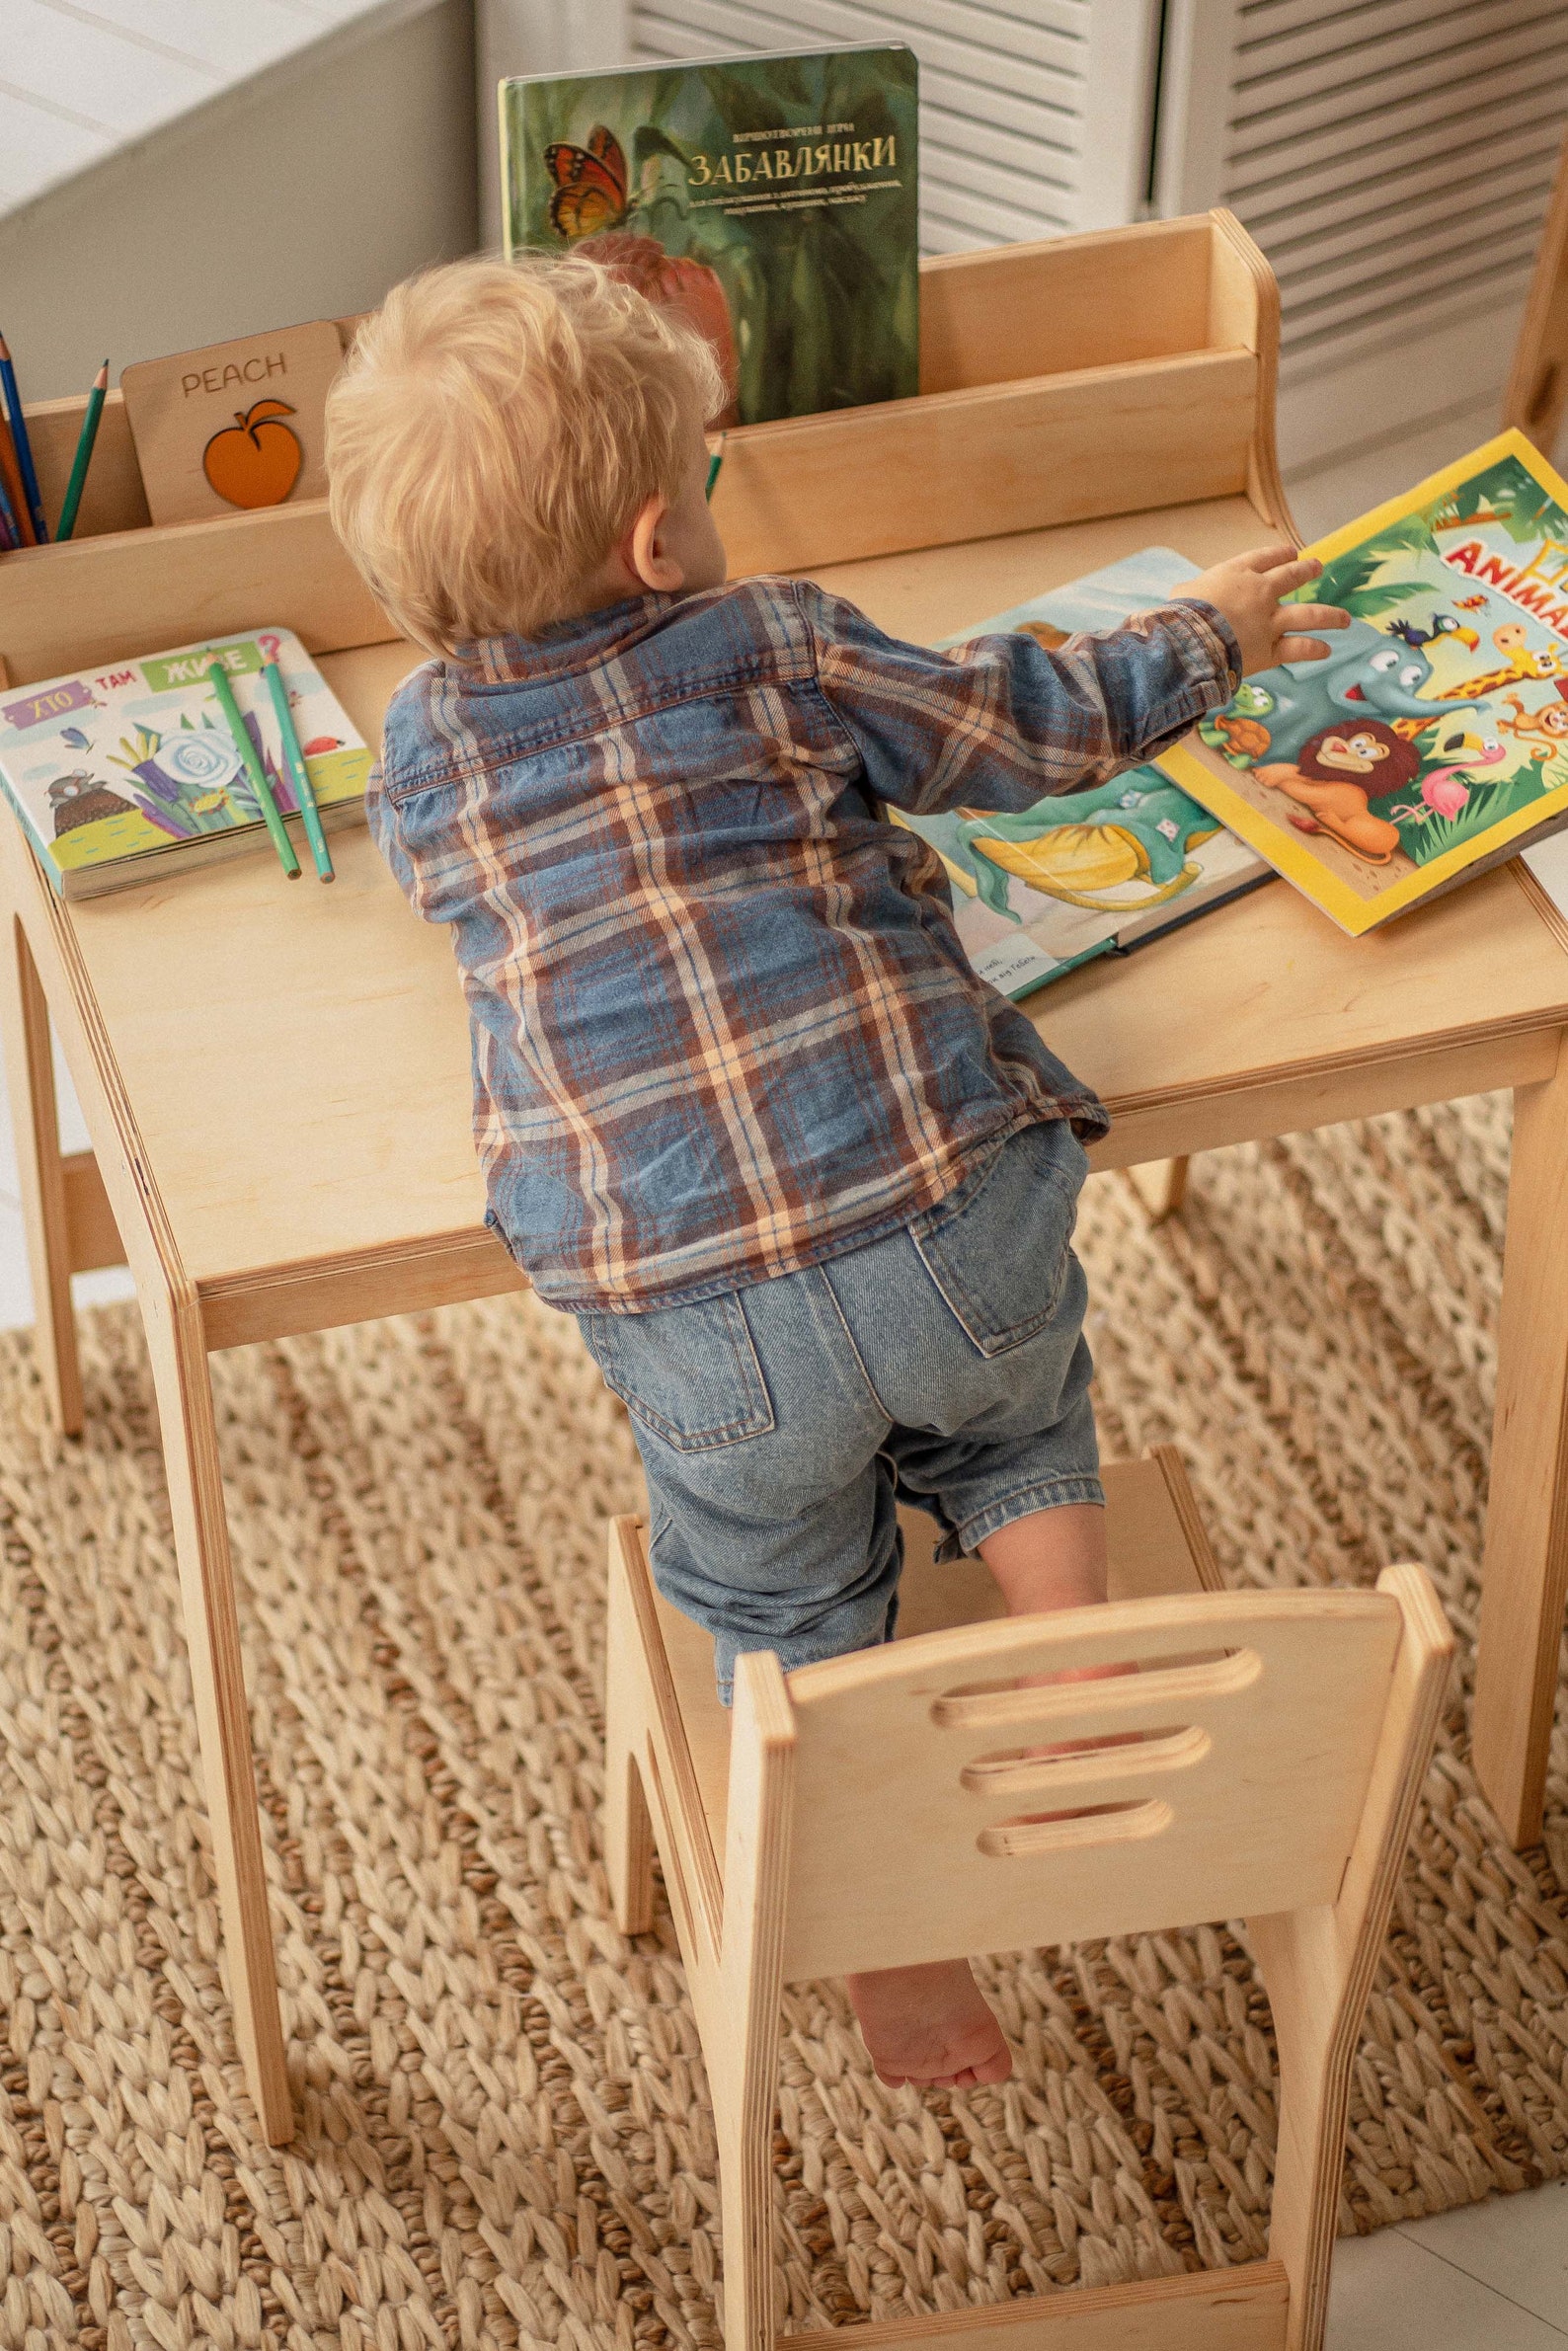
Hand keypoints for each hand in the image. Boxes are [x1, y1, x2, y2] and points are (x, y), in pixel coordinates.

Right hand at [1172, 545, 1348, 675]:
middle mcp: (1260, 592)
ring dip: (1329, 616)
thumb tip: (1186, 596)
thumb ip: (1193, 591)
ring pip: (1308, 615)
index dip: (1280, 555)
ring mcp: (1270, 620)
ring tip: (1344, 619)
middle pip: (1291, 578)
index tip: (1292, 552)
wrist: (1191, 639)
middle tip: (1318, 568)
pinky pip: (1299, 648)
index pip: (1264, 558)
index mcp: (1237, 573)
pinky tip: (1326, 650)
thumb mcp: (1182, 592)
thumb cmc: (1181, 613)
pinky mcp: (1272, 649)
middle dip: (1307, 571)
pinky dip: (1314, 649)